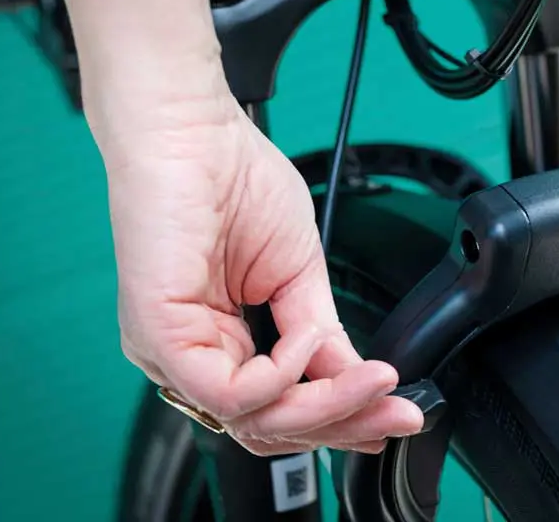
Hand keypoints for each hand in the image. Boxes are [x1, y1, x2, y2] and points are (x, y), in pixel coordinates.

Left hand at [106, 97, 423, 454]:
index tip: (395, 412)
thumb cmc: (232, 179)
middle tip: (399, 413)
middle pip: (269, 426)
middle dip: (345, 424)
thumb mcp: (298, 271)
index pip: (277, 408)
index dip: (340, 419)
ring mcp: (168, 352)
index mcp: (216, 342)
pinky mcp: (159, 335)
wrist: (194, 131)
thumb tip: (354, 375)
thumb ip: (321, 332)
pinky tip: (308, 340)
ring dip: (326, 404)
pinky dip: (283, 373)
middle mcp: (188, 356)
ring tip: (372, 378)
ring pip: (253, 419)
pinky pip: (229, 390)